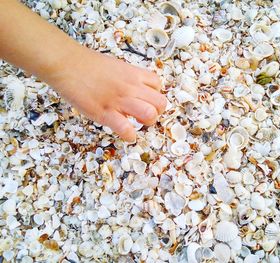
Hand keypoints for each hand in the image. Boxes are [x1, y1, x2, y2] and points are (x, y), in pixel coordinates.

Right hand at [51, 48, 166, 141]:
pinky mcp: (104, 113)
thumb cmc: (87, 65)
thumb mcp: (115, 66)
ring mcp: (119, 100)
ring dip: (146, 123)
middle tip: (144, 115)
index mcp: (133, 74)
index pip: (158, 85)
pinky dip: (130, 136)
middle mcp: (130, 87)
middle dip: (156, 112)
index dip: (154, 95)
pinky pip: (126, 128)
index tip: (146, 100)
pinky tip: (126, 135)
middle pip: (160, 103)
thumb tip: (134, 90)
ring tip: (136, 123)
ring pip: (150, 114)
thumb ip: (128, 79)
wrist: (66, 63)